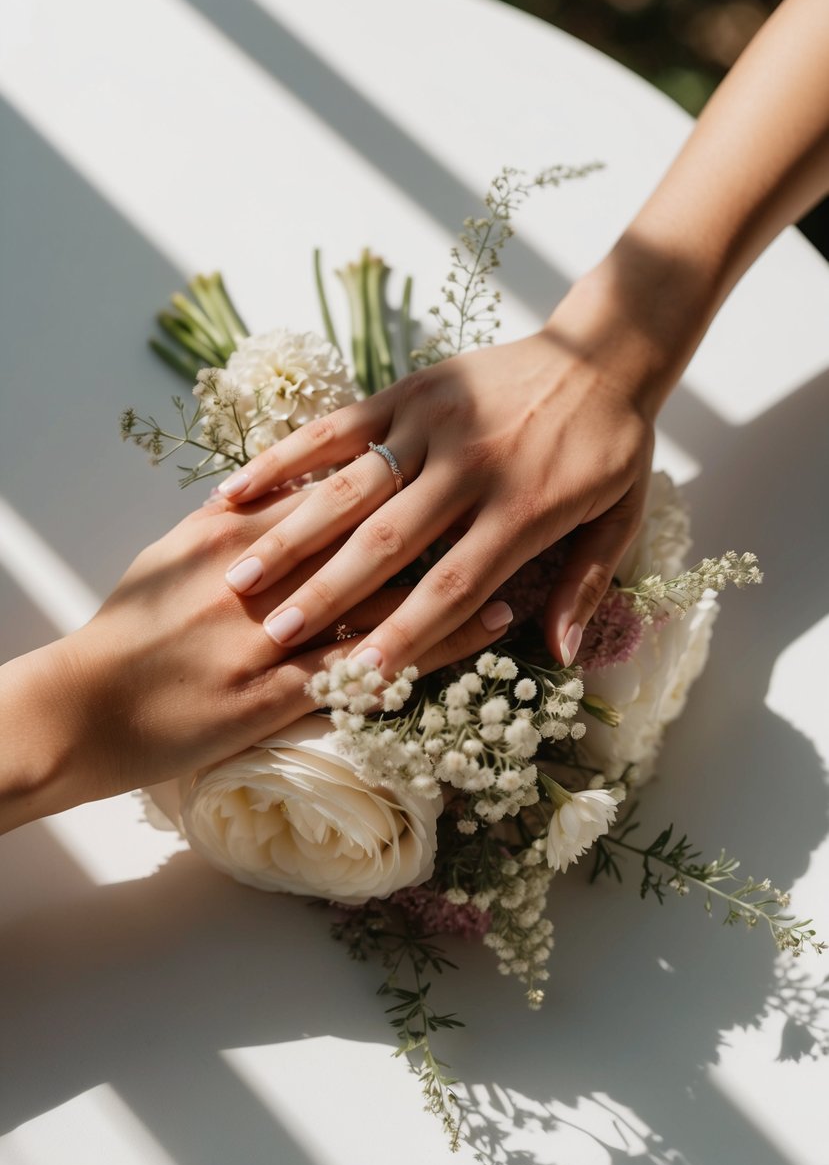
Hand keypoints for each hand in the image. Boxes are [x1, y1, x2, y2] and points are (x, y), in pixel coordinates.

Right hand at [0, 491, 507, 831]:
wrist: (82, 709)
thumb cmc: (125, 631)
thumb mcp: (170, 556)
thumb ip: (230, 517)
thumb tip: (277, 484)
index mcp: (240, 531)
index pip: (333, 489)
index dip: (399, 474)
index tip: (455, 456)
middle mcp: (266, 576)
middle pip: (371, 536)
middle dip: (440, 517)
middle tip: (503, 498)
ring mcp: (275, 636)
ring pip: (384, 602)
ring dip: (453, 585)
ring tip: (514, 570)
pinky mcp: (277, 695)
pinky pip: (369, 669)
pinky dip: (428, 651)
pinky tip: (474, 640)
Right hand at [215, 264, 678, 675]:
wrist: (607, 351)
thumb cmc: (612, 447)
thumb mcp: (619, 521)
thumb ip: (584, 586)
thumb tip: (558, 655)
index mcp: (522, 511)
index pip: (452, 587)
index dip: (403, 636)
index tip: (356, 678)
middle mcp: (469, 469)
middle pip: (388, 543)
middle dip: (329, 594)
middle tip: (274, 635)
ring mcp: (433, 425)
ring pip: (352, 488)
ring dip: (293, 534)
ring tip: (241, 578)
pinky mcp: (410, 392)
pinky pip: (337, 427)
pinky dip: (285, 458)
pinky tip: (236, 491)